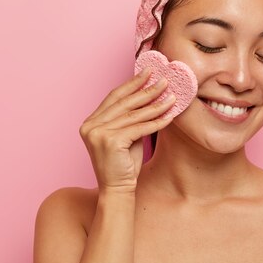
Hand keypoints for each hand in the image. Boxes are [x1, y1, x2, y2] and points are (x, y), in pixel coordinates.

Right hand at [79, 68, 175, 192]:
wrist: (117, 190)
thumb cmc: (123, 164)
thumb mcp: (126, 136)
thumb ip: (131, 118)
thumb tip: (150, 95)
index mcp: (90, 122)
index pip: (114, 97)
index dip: (131, 83)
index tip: (147, 72)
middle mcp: (90, 126)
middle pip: (124, 103)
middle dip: (146, 90)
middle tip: (164, 80)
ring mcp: (98, 133)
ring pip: (133, 115)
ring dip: (156, 105)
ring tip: (172, 96)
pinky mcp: (110, 141)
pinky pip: (140, 128)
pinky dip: (157, 122)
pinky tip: (170, 116)